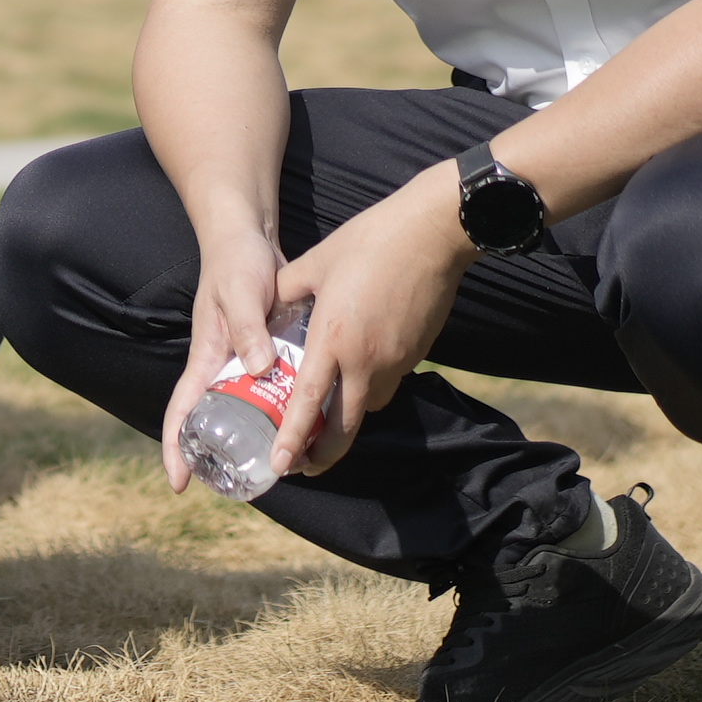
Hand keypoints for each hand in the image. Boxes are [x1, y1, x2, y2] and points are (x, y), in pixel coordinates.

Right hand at [166, 211, 290, 495]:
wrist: (248, 236)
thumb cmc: (236, 262)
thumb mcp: (240, 292)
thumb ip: (249, 327)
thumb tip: (261, 369)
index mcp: (206, 359)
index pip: (182, 412)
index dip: (176, 450)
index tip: (181, 485)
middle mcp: (222, 367)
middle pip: (217, 421)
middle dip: (226, 455)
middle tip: (253, 483)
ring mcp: (245, 361)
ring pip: (250, 409)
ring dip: (264, 435)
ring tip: (289, 463)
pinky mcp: (267, 351)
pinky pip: (274, 388)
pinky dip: (287, 407)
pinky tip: (310, 421)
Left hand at [267, 173, 472, 478]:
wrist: (431, 235)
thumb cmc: (370, 241)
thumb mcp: (315, 263)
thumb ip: (287, 291)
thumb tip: (269, 305)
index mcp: (333, 340)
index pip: (308, 404)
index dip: (293, 439)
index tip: (280, 466)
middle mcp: (366, 360)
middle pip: (344, 427)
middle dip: (322, 454)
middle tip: (302, 466)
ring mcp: (396, 360)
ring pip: (368, 407)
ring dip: (346, 420)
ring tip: (324, 423)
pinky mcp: (416, 354)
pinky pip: (388, 384)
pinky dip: (369, 390)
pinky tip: (357, 376)